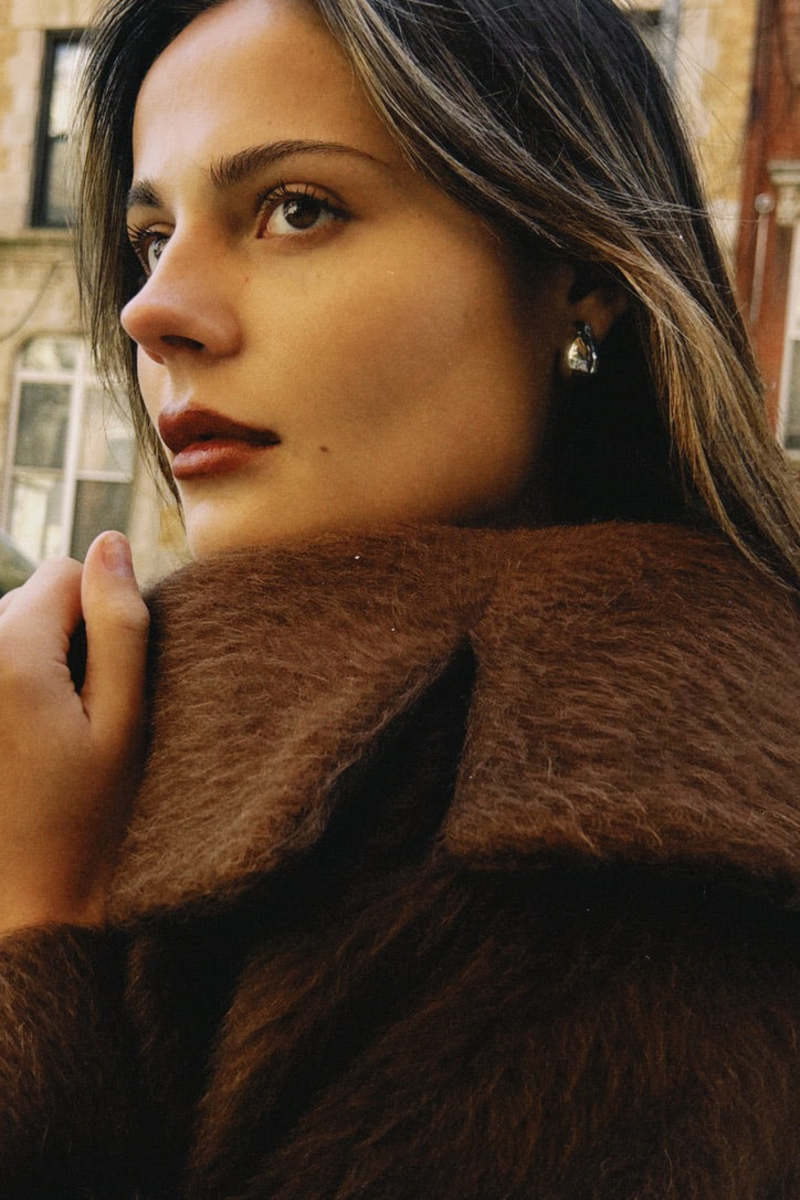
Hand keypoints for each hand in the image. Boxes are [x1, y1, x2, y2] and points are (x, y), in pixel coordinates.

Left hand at [0, 532, 148, 930]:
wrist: (20, 905)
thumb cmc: (82, 820)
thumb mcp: (122, 723)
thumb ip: (120, 625)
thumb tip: (112, 542)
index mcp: (11, 653)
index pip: (64, 573)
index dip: (100, 615)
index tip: (105, 680)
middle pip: (26, 600)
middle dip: (60, 638)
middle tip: (77, 717)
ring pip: (3, 632)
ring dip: (29, 664)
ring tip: (45, 736)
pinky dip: (9, 689)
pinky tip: (17, 745)